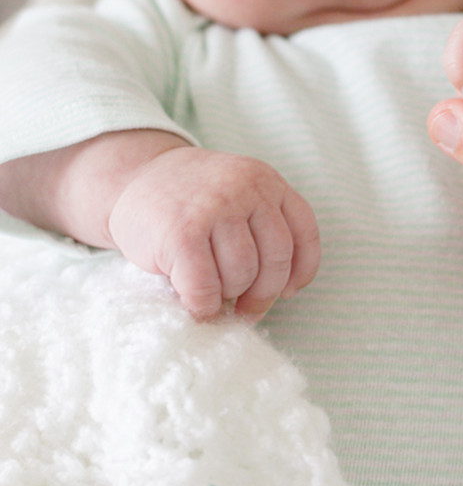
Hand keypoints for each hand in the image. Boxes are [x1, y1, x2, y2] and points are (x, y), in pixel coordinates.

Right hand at [108, 146, 320, 321]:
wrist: (135, 176)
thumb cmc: (194, 201)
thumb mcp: (240, 195)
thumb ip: (265, 227)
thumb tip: (285, 291)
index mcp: (268, 181)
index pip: (304, 232)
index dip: (301, 270)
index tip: (288, 292)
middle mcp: (247, 189)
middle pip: (277, 258)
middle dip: (264, 293)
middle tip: (247, 308)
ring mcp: (214, 208)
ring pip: (242, 273)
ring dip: (229, 295)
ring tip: (212, 291)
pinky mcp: (181, 233)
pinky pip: (205, 286)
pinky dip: (203, 304)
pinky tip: (195, 302)